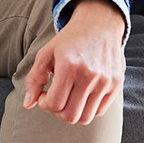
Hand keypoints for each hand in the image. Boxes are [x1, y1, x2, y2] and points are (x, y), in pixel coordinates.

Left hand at [21, 0, 124, 123]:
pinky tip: (81, 94)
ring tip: (68, 97)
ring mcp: (105, 81)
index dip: (44, 104)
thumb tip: (27, 104)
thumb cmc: (69, 40)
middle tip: (54, 98)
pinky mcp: (116, 84)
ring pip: (86, 118)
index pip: (54, 104)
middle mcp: (90, 75)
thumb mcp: (46, 53)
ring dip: (72, 112)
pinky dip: (88, 108)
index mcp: (69, 66)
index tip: (44, 94)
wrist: (99, 24)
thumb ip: (34, 79)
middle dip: (57, 111)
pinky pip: (100, 111)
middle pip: (70, 116)